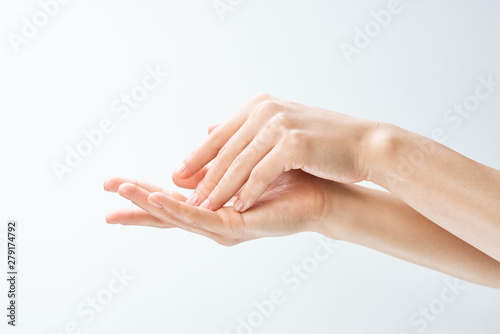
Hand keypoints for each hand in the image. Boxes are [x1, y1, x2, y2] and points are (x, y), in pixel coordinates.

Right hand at [104, 170, 345, 244]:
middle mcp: (215, 218)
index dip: (144, 190)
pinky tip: (158, 197)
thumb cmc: (288, 178)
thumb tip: (206, 132)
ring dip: (149, 202)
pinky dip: (178, 209)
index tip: (115, 181)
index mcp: (216, 205)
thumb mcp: (245, 161)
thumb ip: (222, 154)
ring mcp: (225, 226)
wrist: (321, 191)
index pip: (173, 198)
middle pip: (168, 211)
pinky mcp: (237, 227)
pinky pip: (202, 218)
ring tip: (122, 189)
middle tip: (107, 189)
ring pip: (179, 216)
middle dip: (136, 201)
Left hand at [173, 93, 378, 212]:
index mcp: (259, 106)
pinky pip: (262, 173)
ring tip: (205, 209)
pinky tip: (238, 208)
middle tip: (187, 199)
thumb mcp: (278, 129)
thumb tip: (208, 130)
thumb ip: (244, 130)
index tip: (177, 177)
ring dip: (221, 189)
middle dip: (204, 179)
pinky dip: (249, 192)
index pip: (220, 135)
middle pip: (225, 151)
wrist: (364, 144)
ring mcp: (279, 125)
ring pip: (240, 163)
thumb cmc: (321, 141)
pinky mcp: (293, 143)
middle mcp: (265, 110)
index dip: (197, 157)